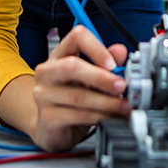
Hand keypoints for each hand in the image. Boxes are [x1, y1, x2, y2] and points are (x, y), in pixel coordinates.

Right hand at [29, 26, 130, 151]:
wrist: (53, 130)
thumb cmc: (73, 101)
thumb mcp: (92, 80)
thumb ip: (107, 65)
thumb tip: (120, 50)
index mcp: (60, 55)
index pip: (76, 37)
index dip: (96, 47)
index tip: (112, 64)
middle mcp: (47, 71)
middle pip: (72, 66)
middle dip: (102, 77)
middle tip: (122, 86)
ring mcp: (43, 94)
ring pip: (78, 95)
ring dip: (107, 102)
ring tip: (123, 106)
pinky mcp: (47, 117)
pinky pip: (77, 115)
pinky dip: (99, 117)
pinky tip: (110, 118)